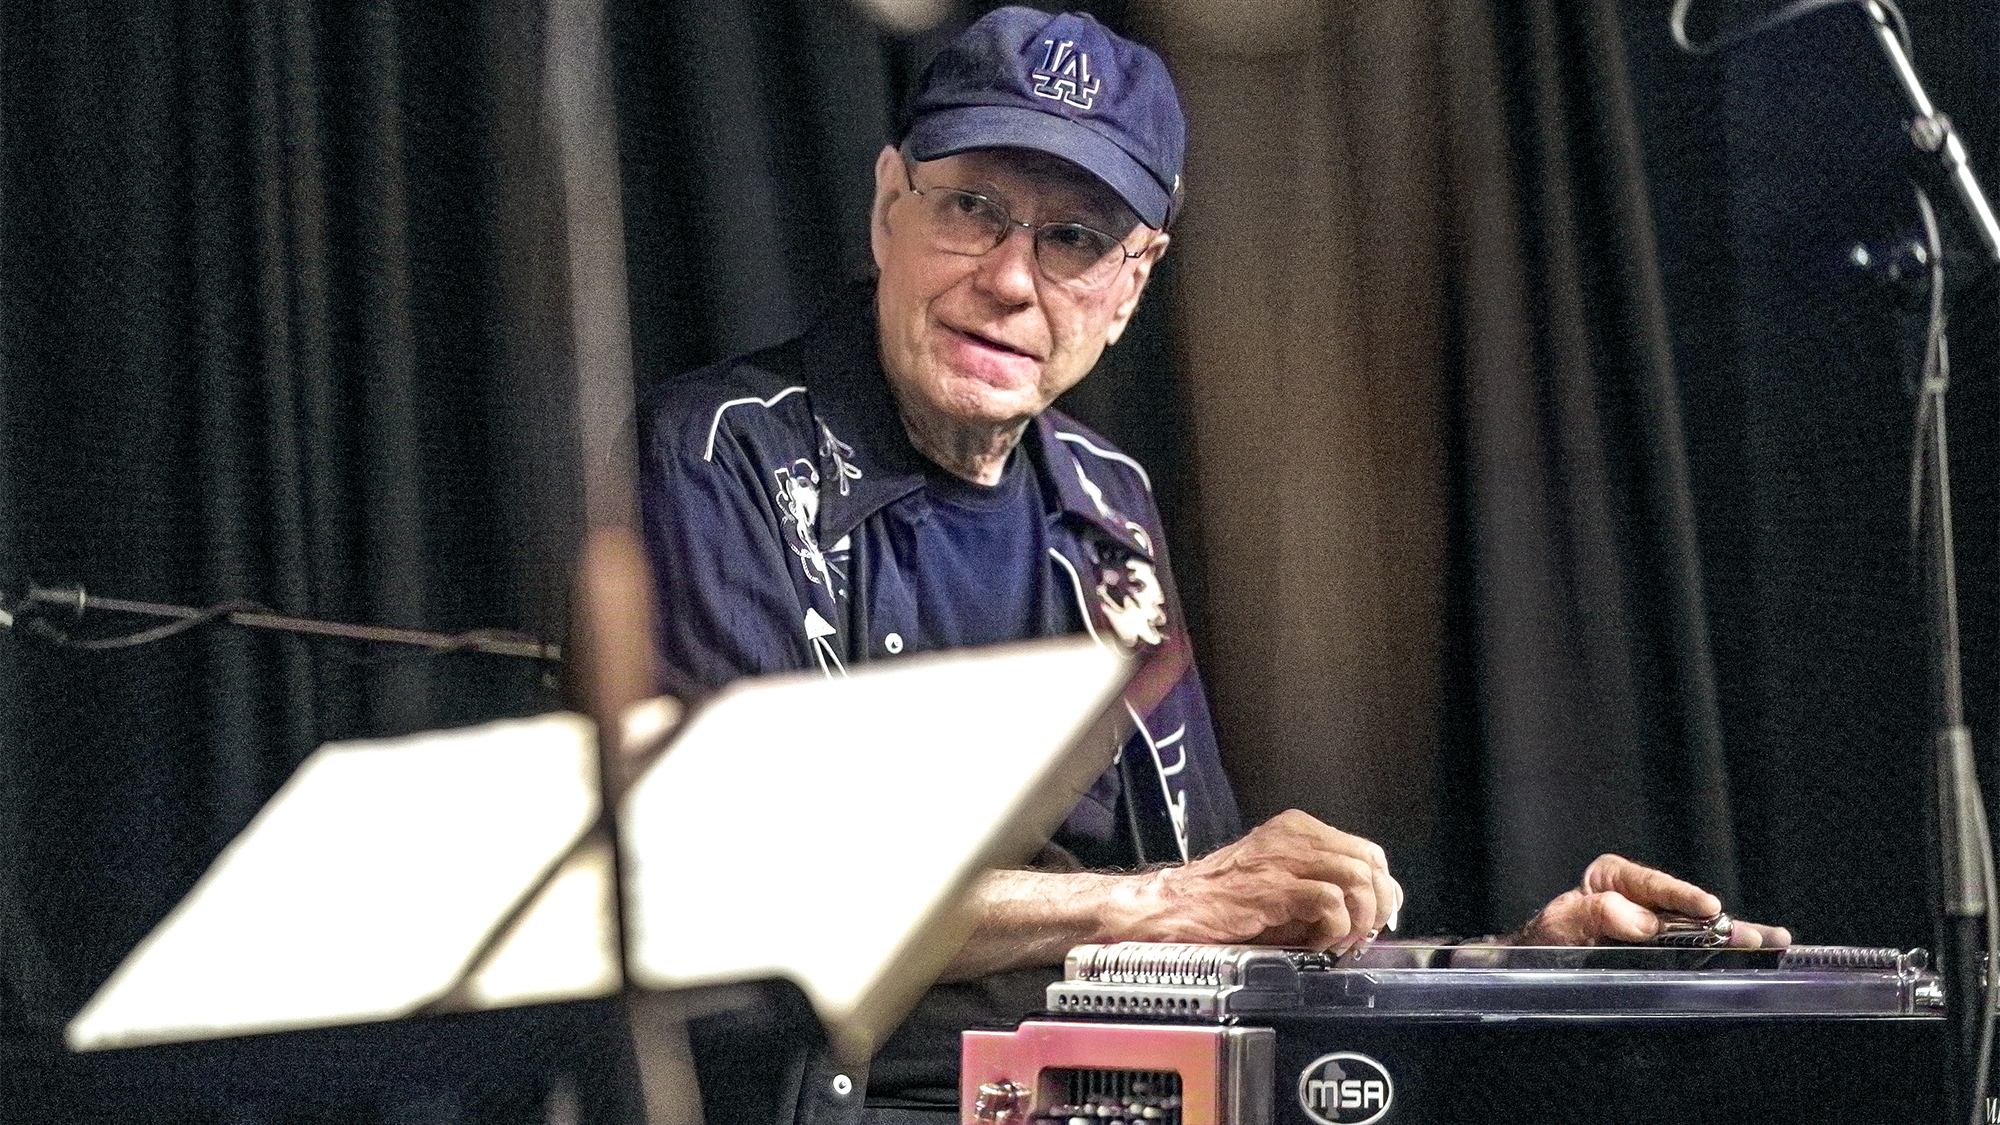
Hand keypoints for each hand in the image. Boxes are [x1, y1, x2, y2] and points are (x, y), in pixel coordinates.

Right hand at [1131, 810, 1403, 954]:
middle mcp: (1294, 834)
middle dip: (1378, 905)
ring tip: (1339, 941)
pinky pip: (1331, 902)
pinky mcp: (1273, 886)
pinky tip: (1316, 945)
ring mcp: (1283, 857)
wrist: (1171, 907)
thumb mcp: (1279, 886)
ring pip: (1357, 878)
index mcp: (1296, 829)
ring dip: (1359, 919)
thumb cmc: (1221, 903)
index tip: (1374, 919)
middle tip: (1362, 936)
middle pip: (1370, 861)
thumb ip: (1320, 889)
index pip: (1366, 851)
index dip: (1381, 889)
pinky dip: (1335, 930)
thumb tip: (1367, 912)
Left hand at [1513, 853, 1790, 947]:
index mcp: (1612, 878)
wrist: (1531, 967)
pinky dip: (1721, 951)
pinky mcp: (1659, 948)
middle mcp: (1638, 896)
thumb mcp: (1560, 924)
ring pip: (1697, 928)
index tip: (1708, 908)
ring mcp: (1652, 923)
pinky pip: (1692, 948)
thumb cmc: (1542, 942)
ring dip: (1734, 936)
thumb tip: (1644, 922)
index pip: (1652, 885)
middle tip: (1756, 934)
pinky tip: (1756, 951)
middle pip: (1683, 907)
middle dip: (1720, 922)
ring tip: (1774, 941)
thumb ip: (1597, 916)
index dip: (1683, 897)